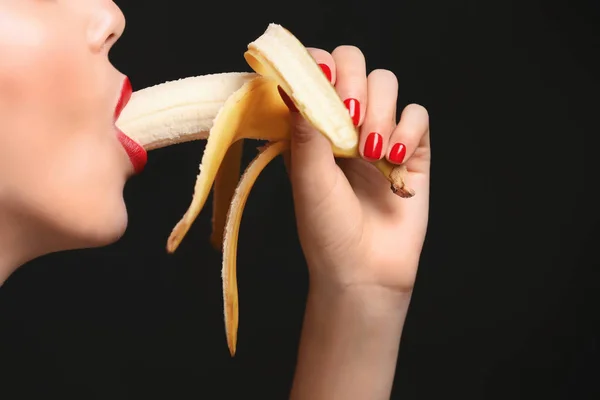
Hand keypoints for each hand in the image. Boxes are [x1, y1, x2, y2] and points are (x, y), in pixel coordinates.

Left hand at [288, 45, 429, 295]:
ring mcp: (381, 133)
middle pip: (355, 64)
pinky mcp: (413, 149)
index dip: (318, 64)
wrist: (364, 270)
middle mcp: (345, 123)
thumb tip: (292, 79)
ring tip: (369, 153)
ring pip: (387, 83)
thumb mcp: (307, 177)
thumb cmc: (326, 229)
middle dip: (353, 82)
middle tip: (349, 115)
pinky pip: (418, 115)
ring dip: (380, 112)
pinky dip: (408, 131)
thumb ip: (304, 128)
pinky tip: (395, 159)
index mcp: (312, 126)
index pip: (317, 70)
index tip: (321, 79)